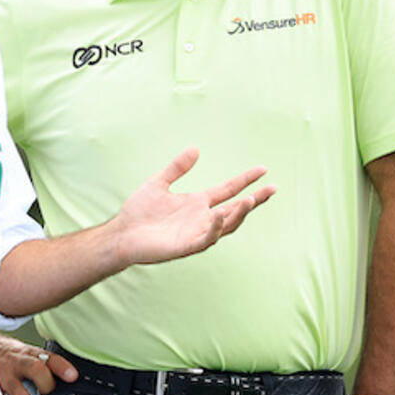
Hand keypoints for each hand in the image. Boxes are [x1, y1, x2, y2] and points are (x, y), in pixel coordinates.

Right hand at [0, 332, 77, 394]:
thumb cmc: (12, 357)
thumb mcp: (29, 354)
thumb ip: (46, 365)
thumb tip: (69, 380)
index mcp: (30, 353)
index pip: (50, 357)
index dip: (62, 367)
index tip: (72, 376)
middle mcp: (18, 362)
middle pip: (36, 370)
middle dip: (46, 387)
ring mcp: (4, 375)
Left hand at [107, 147, 275, 265]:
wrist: (121, 234)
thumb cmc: (138, 212)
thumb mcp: (158, 183)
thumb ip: (177, 168)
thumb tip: (196, 148)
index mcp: (197, 203)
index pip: (228, 190)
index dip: (245, 180)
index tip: (263, 169)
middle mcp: (202, 218)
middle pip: (235, 208)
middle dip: (255, 200)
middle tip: (273, 188)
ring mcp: (196, 233)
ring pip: (226, 224)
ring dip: (240, 213)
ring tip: (251, 199)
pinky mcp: (186, 246)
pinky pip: (206, 238)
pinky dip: (215, 227)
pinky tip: (219, 214)